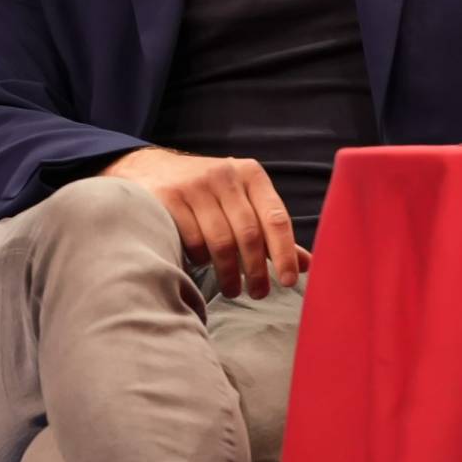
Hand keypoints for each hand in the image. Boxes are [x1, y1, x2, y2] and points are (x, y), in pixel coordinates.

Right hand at [104, 147, 311, 298]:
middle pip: (249, 233)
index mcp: (251, 175)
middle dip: (256, 270)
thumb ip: (272, 230)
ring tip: (233, 289)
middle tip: (259, 293)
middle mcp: (225, 175)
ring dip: (229, 273)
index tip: (288, 281)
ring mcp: (195, 185)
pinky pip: (192, 241)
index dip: (284, 252)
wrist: (153, 168)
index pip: (276, 217)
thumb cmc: (210, 192)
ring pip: (221, 241)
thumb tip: (308, 264)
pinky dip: (201, 260)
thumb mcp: (244, 200)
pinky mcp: (169, 198)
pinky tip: (202, 266)